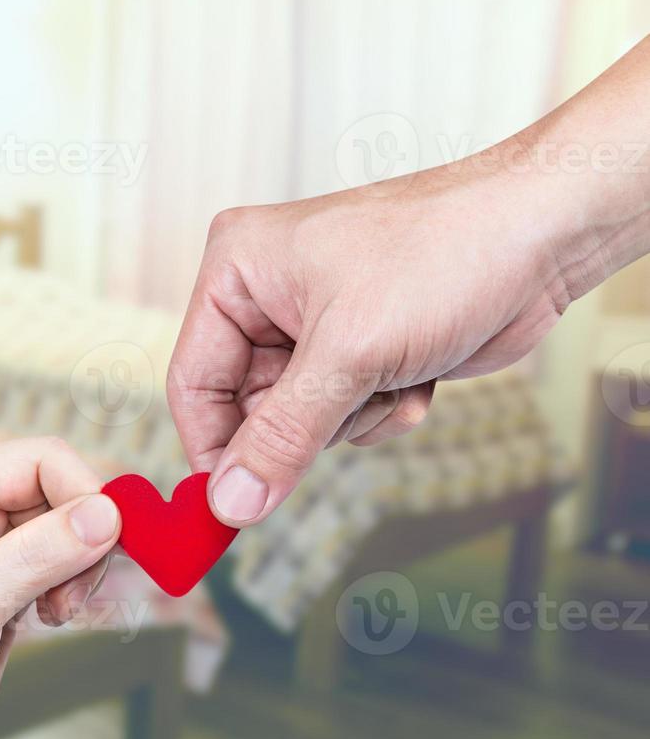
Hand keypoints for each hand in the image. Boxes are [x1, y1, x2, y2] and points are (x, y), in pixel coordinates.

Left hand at [0, 436, 119, 738]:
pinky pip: (68, 560)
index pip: (43, 459)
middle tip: (68, 598)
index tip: (104, 550)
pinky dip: (75, 587)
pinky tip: (48, 618)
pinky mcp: (10, 578)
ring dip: (81, 569)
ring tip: (54, 613)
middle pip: (65, 489)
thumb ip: (36, 557)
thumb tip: (107, 515)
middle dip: (85, 541)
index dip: (85, 496)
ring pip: (74, 526)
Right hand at [166, 159, 567, 527]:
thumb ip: (283, 434)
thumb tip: (231, 502)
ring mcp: (315, 323)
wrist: (545, 233)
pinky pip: (346, 414)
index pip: (192, 380)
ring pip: (302, 421)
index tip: (232, 505)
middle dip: (307, 423)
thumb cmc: (446, 252)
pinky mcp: (361, 347)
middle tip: (350, 406)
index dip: (212, 447)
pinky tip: (419, 372)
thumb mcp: (350, 353)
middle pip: (248, 408)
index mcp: (237, 270)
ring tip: (395, 371)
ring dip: (354, 416)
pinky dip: (384, 408)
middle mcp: (266, 294)